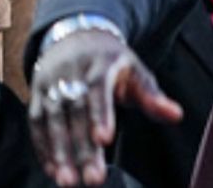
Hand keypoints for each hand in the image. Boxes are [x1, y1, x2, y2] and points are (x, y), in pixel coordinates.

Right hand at [29, 29, 181, 185]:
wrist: (77, 39)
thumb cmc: (112, 62)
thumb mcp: (136, 71)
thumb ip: (153, 97)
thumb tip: (176, 115)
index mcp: (99, 64)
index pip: (98, 91)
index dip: (101, 115)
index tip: (105, 140)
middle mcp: (70, 73)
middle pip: (75, 112)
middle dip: (81, 147)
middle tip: (91, 177)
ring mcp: (50, 85)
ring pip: (51, 121)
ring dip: (59, 153)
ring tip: (68, 180)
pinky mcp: (36, 97)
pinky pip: (36, 125)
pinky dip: (43, 149)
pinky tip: (53, 170)